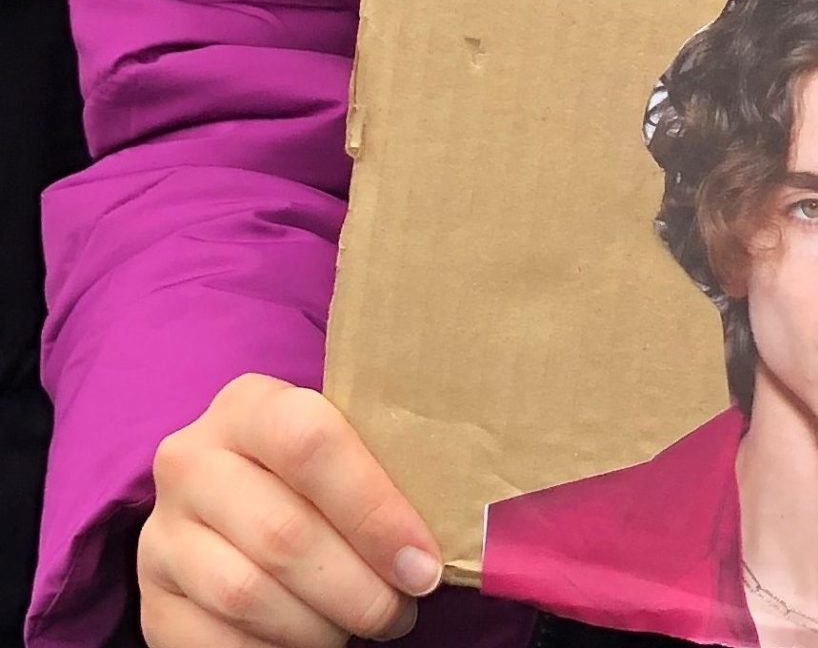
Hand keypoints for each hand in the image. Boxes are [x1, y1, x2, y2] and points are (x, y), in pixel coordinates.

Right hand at [141, 375, 441, 647]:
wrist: (231, 501)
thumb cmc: (316, 474)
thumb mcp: (341, 445)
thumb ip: (382, 465)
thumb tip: (455, 529)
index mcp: (248, 404)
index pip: (311, 445)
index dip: (375, 511)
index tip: (423, 564)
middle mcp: (191, 460)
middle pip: (283, 533)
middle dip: (357, 587)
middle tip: (400, 610)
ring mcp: (161, 534)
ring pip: (248, 595)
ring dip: (320, 626)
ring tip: (361, 626)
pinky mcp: (150, 602)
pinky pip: (215, 643)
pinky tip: (311, 643)